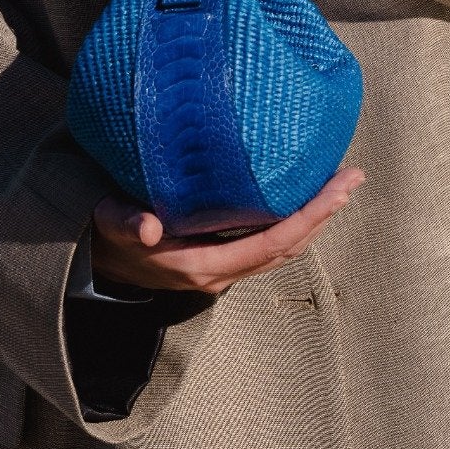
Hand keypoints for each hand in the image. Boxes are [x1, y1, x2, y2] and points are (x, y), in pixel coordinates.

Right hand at [89, 167, 364, 296]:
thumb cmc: (107, 234)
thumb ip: (126, 221)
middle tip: (352, 176)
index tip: (337, 189)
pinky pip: (269, 243)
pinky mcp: (223, 257)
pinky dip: (295, 220)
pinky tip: (306, 195)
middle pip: (287, 247)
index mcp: (201, 265)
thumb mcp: (110, 223)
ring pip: (282, 248)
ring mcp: (224, 267)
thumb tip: (148, 228)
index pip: (270, 244)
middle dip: (323, 213)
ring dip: (315, 217)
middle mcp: (221, 272)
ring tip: (341, 183)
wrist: (97, 260)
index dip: (308, 218)